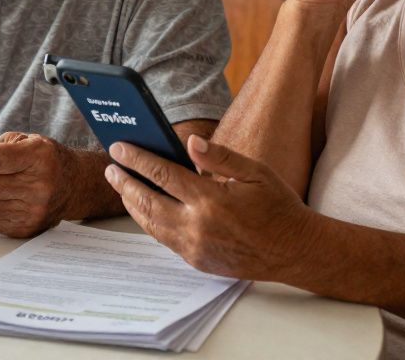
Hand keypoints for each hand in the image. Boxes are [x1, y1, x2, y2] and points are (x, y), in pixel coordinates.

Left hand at [105, 135, 318, 280]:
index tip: (119, 148)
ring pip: (151, 224)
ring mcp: (195, 247)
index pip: (162, 174)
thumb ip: (220, 157)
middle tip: (110, 168)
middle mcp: (198, 226)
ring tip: (122, 187)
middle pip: (147, 201)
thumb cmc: (277, 207)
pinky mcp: (197, 261)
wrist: (293, 250)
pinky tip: (145, 209)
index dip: (137, 159)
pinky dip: (150, 222)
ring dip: (133, 204)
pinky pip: (164, 239)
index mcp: (212, 200)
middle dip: (125, 183)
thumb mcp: (255, 172)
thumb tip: (189, 142)